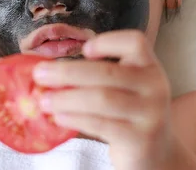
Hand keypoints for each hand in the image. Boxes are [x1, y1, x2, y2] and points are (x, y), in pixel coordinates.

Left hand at [33, 30, 174, 169]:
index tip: (84, 50)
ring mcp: (151, 113)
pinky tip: (59, 117)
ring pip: (102, 99)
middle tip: (39, 74)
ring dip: (66, 98)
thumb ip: (97, 75)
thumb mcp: (124, 88)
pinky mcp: (141, 139)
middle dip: (67, 72)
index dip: (107, 42)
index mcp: (149, 66)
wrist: (156, 153)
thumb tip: (48, 70)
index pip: (135, 42)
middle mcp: (155, 86)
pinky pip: (102, 124)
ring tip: (43, 100)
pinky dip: (76, 119)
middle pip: (107, 72)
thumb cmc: (129, 113)